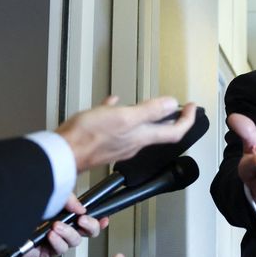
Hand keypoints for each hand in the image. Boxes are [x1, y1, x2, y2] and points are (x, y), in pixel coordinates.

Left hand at [21, 194, 108, 256]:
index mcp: (65, 214)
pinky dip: (57, 243)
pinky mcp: (45, 251)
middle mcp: (62, 228)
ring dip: (69, 233)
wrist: (2, 218)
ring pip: (74, 242)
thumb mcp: (51, 196)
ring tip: (58, 226)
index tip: (104, 218)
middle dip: (89, 226)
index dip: (98, 220)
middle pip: (86, 232)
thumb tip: (82, 208)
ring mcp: (54, 240)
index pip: (87, 218)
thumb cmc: (22, 206)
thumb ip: (68, 200)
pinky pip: (59, 251)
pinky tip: (51, 236)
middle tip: (82, 221)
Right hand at [56, 96, 195, 172]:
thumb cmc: (87, 137)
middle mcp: (133, 143)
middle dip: (171, 118)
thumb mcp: (123, 118)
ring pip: (139, 129)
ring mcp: (118, 144)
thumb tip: (171, 105)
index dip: (187, 120)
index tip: (193, 108)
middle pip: (160, 132)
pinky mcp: (102, 142)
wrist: (62, 153)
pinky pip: (116, 126)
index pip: (174, 132)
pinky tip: (111, 104)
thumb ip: (149, 112)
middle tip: (178, 107)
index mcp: (141, 137)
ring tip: (150, 104)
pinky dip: (118, 113)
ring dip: (147, 116)